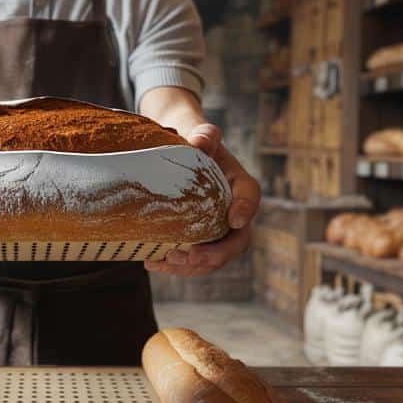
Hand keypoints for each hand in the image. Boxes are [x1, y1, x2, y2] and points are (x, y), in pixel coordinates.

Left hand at [146, 123, 260, 276]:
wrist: (179, 155)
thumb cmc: (194, 144)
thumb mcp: (201, 136)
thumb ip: (205, 136)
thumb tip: (200, 141)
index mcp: (239, 185)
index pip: (250, 197)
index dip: (246, 209)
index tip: (235, 220)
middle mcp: (233, 213)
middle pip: (236, 241)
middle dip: (216, 254)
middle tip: (193, 257)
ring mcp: (217, 232)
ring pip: (214, 258)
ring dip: (192, 266)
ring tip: (166, 261)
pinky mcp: (198, 242)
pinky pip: (193, 261)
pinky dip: (175, 266)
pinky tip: (151, 262)